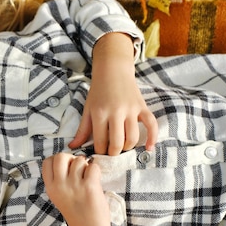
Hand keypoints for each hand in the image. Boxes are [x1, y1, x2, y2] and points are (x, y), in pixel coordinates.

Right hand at [42, 153, 135, 225]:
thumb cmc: (76, 213)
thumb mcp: (59, 197)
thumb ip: (59, 181)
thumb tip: (68, 161)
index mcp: (51, 188)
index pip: (47, 162)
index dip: (57, 160)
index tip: (65, 166)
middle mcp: (60, 185)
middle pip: (60, 156)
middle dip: (71, 158)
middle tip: (77, 169)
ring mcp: (74, 185)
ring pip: (79, 160)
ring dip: (85, 166)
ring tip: (87, 178)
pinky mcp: (90, 186)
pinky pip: (93, 167)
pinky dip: (96, 171)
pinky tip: (94, 182)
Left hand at [68, 33, 157, 155]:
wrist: (113, 70)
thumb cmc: (98, 92)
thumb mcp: (87, 110)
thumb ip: (82, 130)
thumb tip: (73, 147)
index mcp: (100, 113)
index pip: (100, 142)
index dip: (100, 152)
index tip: (99, 155)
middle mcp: (116, 112)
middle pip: (117, 143)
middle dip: (113, 154)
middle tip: (111, 154)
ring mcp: (131, 109)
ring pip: (133, 137)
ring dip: (127, 147)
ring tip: (122, 148)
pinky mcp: (142, 106)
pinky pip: (151, 124)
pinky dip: (152, 138)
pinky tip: (149, 148)